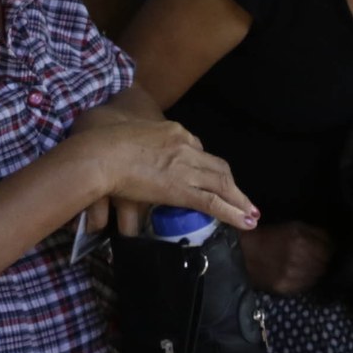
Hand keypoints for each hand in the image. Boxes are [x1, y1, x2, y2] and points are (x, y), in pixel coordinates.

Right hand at [72, 119, 257, 231]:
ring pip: (222, 184)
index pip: (197, 148)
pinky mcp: (180, 188)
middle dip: (230, 184)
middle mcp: (184, 146)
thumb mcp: (123, 135)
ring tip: (251, 214)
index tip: (208, 179)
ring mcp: (184, 167)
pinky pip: (212, 202)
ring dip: (239, 201)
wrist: (101, 153)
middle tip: (241, 198)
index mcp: (172, 130)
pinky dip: (232, 212)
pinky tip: (245, 221)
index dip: (206, 166)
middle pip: (217, 166)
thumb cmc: (102, 144)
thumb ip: (133, 146)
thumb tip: (130, 161)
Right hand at [240, 220, 334, 295]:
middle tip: (319, 259)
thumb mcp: (292, 226)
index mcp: (300, 238)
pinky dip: (307, 281)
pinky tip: (302, 275)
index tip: (328, 249)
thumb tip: (333, 241)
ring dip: (317, 272)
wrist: (243, 254)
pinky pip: (306, 287)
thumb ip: (315, 233)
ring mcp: (291, 275)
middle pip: (325, 263)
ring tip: (310, 267)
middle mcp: (297, 257)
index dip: (330, 248)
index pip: (329, 248)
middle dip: (325, 260)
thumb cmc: (269, 237)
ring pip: (317, 276)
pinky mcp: (285, 288)